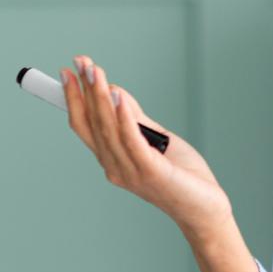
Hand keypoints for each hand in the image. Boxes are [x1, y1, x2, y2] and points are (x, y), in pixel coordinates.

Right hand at [62, 54, 231, 234]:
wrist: (204, 209)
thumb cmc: (181, 176)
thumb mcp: (156, 140)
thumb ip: (135, 119)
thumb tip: (114, 91)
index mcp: (112, 160)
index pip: (84, 126)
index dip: (73, 99)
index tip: (68, 72)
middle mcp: (115, 166)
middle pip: (94, 124)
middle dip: (85, 91)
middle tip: (80, 63)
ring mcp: (131, 171)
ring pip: (109, 129)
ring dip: (101, 98)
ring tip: (96, 72)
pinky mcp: (152, 171)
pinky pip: (133, 141)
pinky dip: (125, 117)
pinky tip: (118, 97)